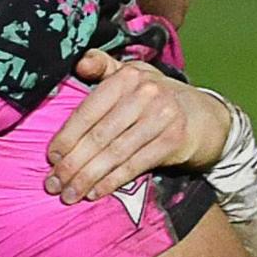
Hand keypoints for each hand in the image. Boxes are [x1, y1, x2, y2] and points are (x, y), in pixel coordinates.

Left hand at [42, 50, 229, 204]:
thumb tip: (80, 62)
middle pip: (99, 135)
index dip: (67, 136)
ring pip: (114, 153)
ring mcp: (162, 117)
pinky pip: (134, 165)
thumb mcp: (132, 76)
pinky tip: (94, 192)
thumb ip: (103, 67)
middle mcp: (145, 94)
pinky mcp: (174, 141)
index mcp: (127, 76)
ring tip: (69, 194)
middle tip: (52, 183)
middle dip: (72, 163)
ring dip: (88, 177)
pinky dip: (112, 181)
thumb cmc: (157, 97)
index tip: (51, 157)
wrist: (206, 117)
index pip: (89, 110)